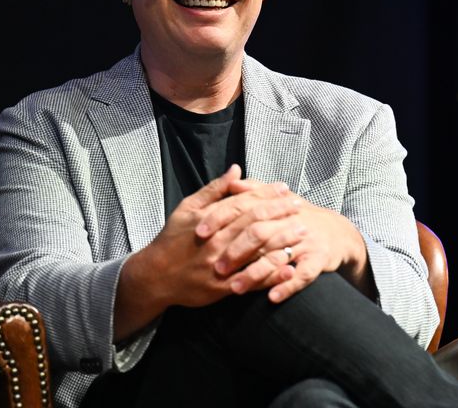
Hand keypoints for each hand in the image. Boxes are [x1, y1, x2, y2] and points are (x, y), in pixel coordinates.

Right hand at [114, 165, 298, 339]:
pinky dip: (272, 274)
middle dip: (280, 213)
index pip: (243, 203)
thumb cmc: (172, 239)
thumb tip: (236, 169)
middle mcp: (216, 242)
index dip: (266, 194)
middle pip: (255, 224)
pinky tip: (290, 267)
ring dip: (282, 241)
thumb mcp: (187, 208)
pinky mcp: (222, 288)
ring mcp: (220, 266)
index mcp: (208, 221)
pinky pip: (252, 280)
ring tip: (302, 230)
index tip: (285, 188)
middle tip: (300, 206)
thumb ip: (214, 190)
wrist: (155, 277)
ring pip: (256, 251)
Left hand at [203, 182, 372, 302]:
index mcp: (277, 206)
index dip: (221, 219)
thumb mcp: (279, 199)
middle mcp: (291, 222)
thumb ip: (254, 190)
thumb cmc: (299, 217)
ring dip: (257, 273)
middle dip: (236, 251)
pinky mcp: (318, 260)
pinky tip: (271, 298)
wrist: (337, 233)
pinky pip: (303, 275)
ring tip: (236, 288)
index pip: (245, 209)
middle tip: (216, 267)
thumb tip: (231, 179)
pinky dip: (287, 286)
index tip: (199, 233)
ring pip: (279, 257)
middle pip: (261, 233)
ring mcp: (306, 241)